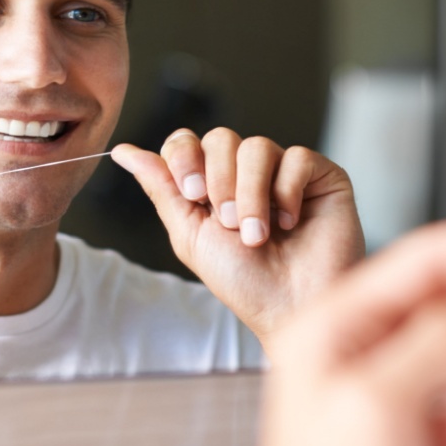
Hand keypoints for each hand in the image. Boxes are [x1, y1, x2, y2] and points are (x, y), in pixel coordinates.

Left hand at [111, 129, 365, 343]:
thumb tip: (122, 150)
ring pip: (258, 147)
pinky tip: (292, 222)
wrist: (290, 308)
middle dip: (219, 181)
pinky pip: (297, 158)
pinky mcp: (323, 177)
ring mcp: (286, 172)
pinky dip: (288, 191)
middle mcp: (248, 173)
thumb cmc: (243, 281)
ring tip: (258, 234)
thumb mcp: (191, 235)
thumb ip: (162, 188)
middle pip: (221, 137)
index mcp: (213, 183)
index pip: (189, 141)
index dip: (185, 157)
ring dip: (252, 194)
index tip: (192, 193)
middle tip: (228, 223)